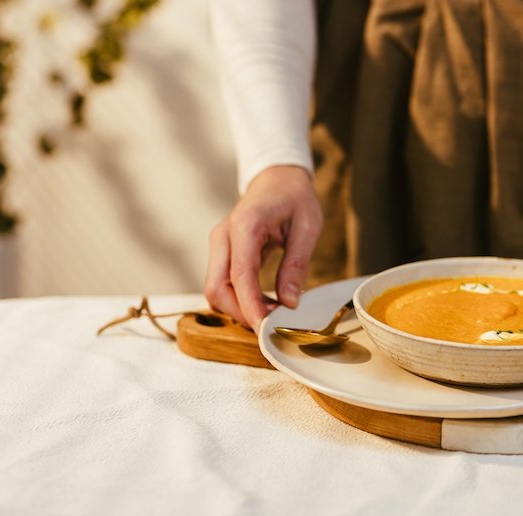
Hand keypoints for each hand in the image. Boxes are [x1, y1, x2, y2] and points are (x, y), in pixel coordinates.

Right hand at [204, 166, 322, 332]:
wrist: (278, 179)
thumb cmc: (295, 198)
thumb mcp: (307, 227)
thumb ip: (296, 264)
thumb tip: (289, 302)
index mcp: (245, 226)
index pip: (239, 276)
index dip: (249, 306)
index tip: (264, 328)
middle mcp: (223, 236)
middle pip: (216, 288)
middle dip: (240, 312)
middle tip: (272, 324)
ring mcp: (219, 245)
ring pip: (215, 290)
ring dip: (238, 308)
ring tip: (272, 313)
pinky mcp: (222, 253)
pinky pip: (222, 284)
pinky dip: (238, 299)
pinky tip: (263, 303)